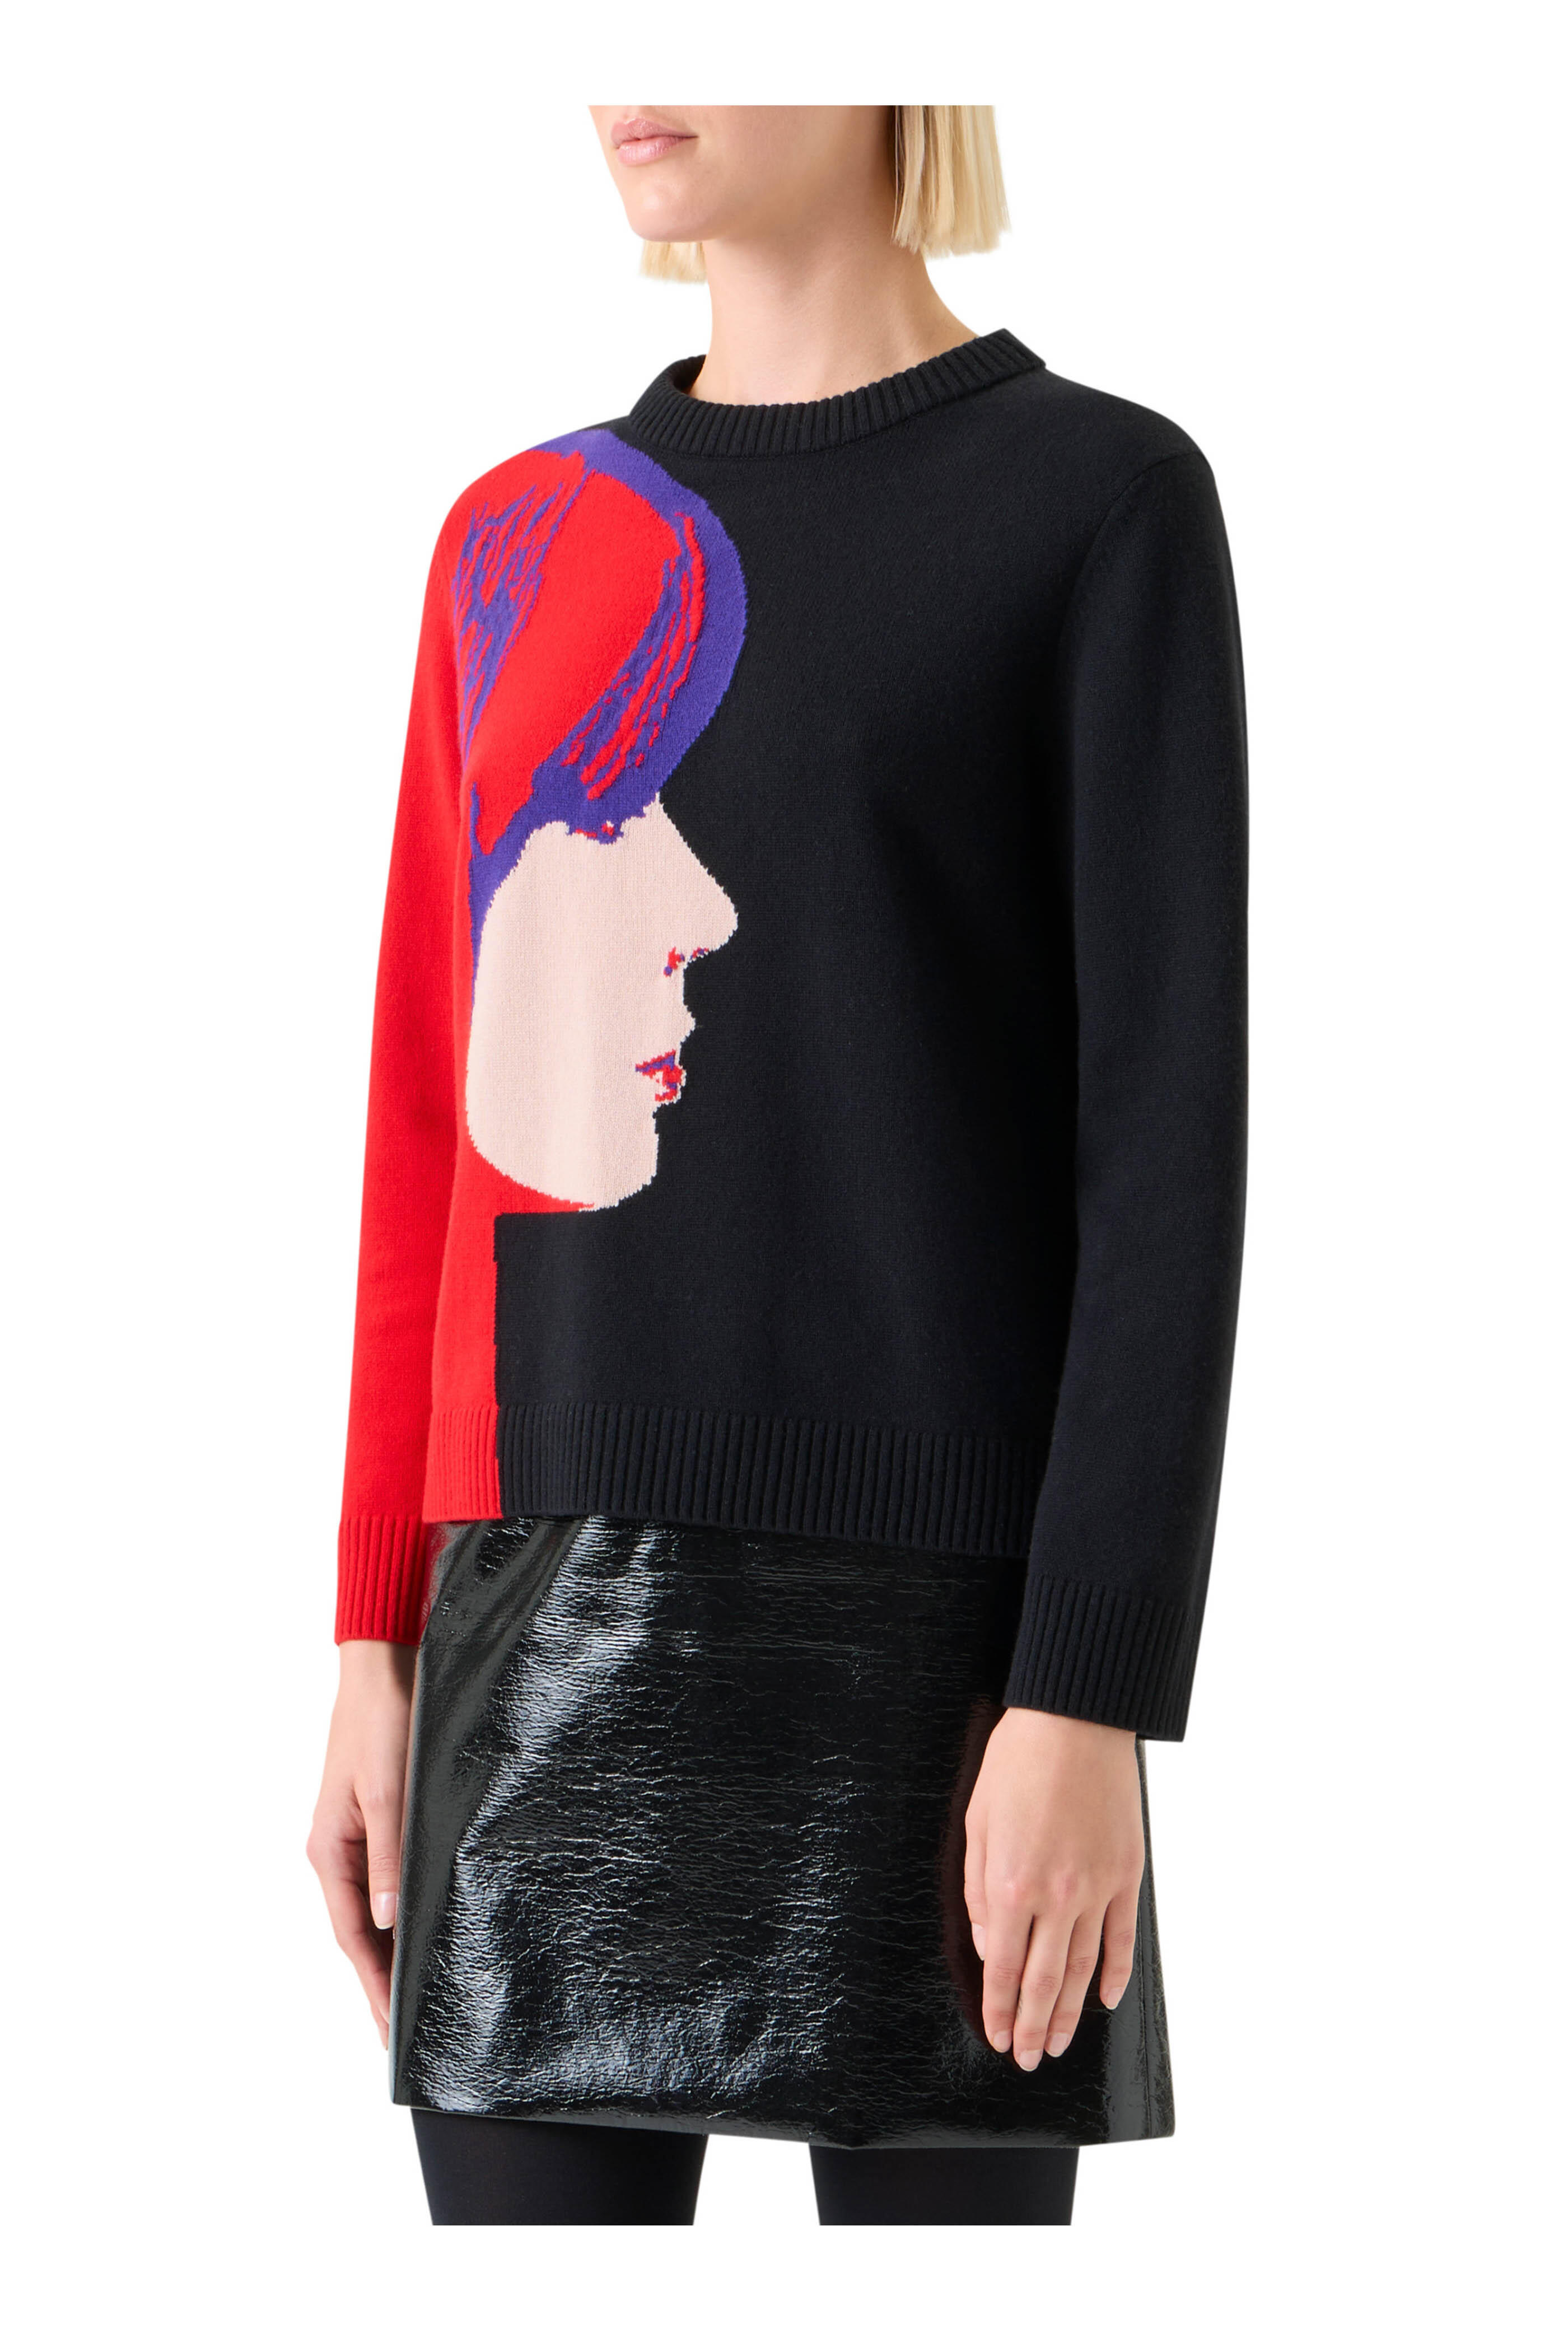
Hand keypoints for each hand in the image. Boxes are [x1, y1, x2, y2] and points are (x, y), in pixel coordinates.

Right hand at [306, 1640, 415, 2048]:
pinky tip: (414, 1931)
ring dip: (387, 1952)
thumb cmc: (383, 1724)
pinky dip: (396, 1914)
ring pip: (370, 1909)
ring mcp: (353, 1837)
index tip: (390, 2026)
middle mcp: (336, 1851)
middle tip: (403, 2031)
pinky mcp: (373, 1820)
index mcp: (329, 1850)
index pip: (352, 1934)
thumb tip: (389, 1920)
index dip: (372, 1982)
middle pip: (357, 1931)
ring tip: (410, 1996)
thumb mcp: (389, 1793)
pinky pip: (380, 1881)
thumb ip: (387, 1857)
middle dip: (377, 1981)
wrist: (382, 1669)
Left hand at [963, 1707, 1143, 2068]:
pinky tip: (1104, 1999)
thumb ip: (977, 1891)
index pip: (1002, 1968)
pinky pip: (1122, 1937)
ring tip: (1059, 2043)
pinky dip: (1115, 1974)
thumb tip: (986, 1944)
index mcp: (1011, 1886)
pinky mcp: (1127, 1873)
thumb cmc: (1018, 1765)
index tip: (997, 2038)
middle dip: (1033, 2026)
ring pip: (1083, 1969)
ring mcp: (1097, 1888)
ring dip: (1069, 2012)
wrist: (1075, 1722)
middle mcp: (1056, 1897)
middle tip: (1029, 2059)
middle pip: (1043, 1981)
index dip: (999, 2009)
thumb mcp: (977, 1824)